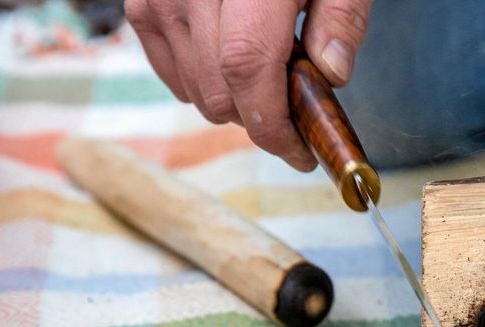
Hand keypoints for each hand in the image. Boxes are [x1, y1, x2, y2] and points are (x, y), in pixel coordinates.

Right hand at [125, 0, 372, 169]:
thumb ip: (342, 18)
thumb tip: (332, 77)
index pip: (246, 68)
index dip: (274, 124)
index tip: (302, 153)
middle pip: (219, 92)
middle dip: (262, 121)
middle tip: (297, 116)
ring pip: (194, 91)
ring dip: (235, 104)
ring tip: (270, 77)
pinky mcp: (142, 3)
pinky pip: (170, 72)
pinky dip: (204, 85)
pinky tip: (235, 66)